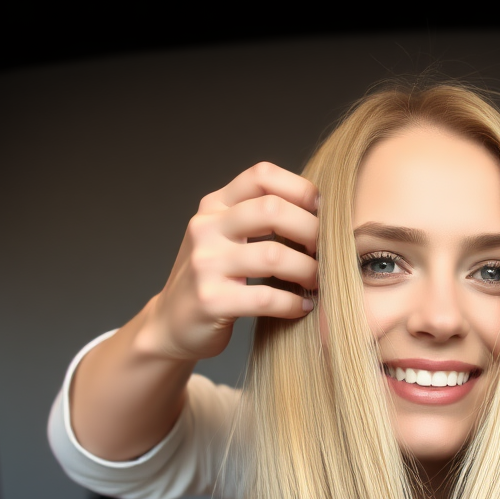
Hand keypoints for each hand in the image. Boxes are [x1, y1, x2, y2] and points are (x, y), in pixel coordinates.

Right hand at [139, 162, 319, 362]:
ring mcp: (205, 264)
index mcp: (214, 206)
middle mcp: (206, 228)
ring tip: (318, 281)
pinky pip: (265, 298)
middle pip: (272, 209)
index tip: (323, 210)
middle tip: (328, 251)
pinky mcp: (211, 300)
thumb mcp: (226, 238)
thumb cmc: (214, 279)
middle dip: (311, 230)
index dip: (300, 187)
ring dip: (307, 270)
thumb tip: (320, 211)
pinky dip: (293, 304)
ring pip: (273, 255)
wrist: (171, 323)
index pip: (261, 175)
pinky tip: (302, 307)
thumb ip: (259, 219)